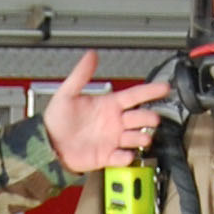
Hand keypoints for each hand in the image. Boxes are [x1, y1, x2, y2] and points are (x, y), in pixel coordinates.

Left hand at [42, 51, 172, 174]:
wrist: (48, 145)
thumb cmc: (57, 120)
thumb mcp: (66, 94)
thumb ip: (80, 75)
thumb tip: (90, 55)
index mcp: (108, 105)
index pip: (135, 95)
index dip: (150, 91)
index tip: (165, 87)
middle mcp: (114, 122)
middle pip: (140, 117)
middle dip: (149, 117)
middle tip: (152, 118)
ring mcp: (112, 139)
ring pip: (136, 138)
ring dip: (142, 138)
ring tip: (143, 138)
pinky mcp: (107, 156)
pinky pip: (122, 157)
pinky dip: (126, 157)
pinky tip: (125, 154)